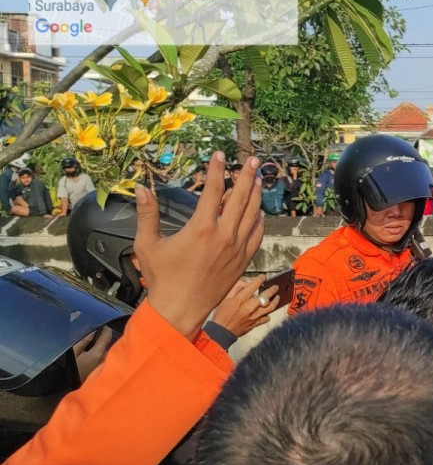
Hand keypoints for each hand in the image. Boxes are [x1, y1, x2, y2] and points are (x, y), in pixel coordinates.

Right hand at [138, 152, 264, 339]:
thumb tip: (141, 189)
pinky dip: (259, 220)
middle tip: (253, 160)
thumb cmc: (161, 278)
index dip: (218, 170)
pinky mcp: (244, 260)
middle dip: (247, 175)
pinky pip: (257, 235)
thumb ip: (147, 214)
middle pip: (241, 197)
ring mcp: (237, 248)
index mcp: (201, 228)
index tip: (220, 156)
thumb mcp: (147, 244)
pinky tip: (259, 211)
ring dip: (256, 194)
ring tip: (258, 179)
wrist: (180, 309)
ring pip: (252, 214)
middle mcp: (224, 235)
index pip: (214, 190)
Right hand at [211, 275, 279, 336]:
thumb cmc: (222, 314)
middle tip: (275, 287)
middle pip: (266, 295)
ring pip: (270, 307)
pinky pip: (267, 318)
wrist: (221, 330)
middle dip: (273, 289)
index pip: (255, 285)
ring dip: (275, 301)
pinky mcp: (255, 323)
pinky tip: (268, 311)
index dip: (260, 279)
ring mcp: (254, 316)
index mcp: (242, 298)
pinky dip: (268, 314)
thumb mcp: (226, 297)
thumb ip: (237, 288)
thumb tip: (247, 283)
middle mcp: (250, 306)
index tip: (263, 277)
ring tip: (277, 297)